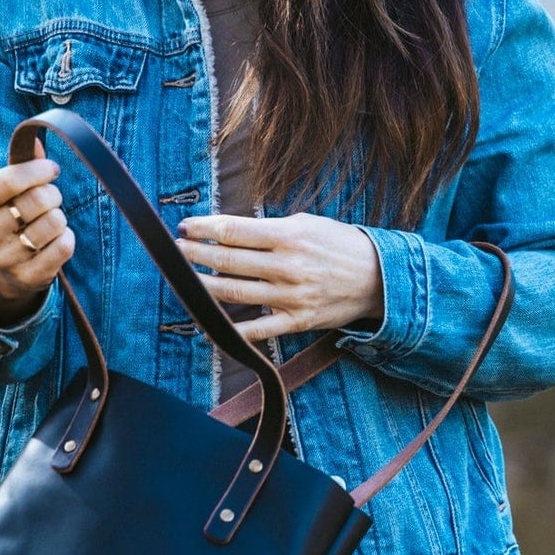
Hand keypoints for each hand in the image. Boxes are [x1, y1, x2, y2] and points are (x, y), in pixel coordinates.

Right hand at [0, 140, 72, 323]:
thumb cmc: (8, 218)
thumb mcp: (6, 191)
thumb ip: (21, 165)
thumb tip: (37, 141)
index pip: (9, 180)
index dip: (38, 170)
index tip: (51, 169)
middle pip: (37, 200)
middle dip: (52, 194)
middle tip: (51, 199)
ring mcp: (5, 259)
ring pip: (53, 223)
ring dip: (59, 218)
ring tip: (50, 221)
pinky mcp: (27, 278)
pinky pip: (63, 247)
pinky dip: (66, 238)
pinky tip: (56, 240)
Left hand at [175, 212, 383, 341]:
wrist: (379, 278)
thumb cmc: (339, 245)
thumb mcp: (307, 224)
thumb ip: (270, 229)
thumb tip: (230, 232)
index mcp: (288, 235)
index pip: (234, 231)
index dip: (204, 229)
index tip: (185, 226)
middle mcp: (286, 266)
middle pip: (227, 261)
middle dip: (194, 254)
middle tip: (174, 249)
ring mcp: (290, 296)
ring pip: (233, 293)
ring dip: (202, 286)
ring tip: (183, 278)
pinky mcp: (296, 321)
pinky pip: (256, 330)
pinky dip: (229, 329)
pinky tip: (206, 324)